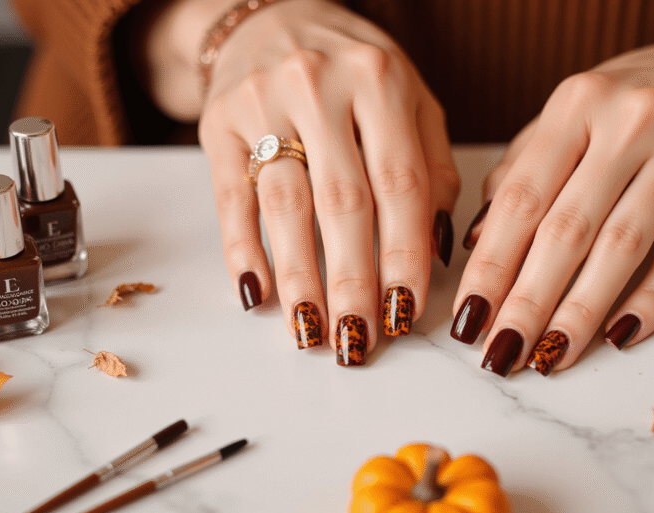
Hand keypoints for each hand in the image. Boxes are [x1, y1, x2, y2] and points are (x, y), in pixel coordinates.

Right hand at [183, 0, 458, 363]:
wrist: (273, 16)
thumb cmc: (353, 70)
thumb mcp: (409, 98)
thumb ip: (431, 167)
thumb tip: (435, 251)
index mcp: (379, 80)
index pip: (399, 183)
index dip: (404, 255)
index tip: (406, 311)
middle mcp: (319, 85)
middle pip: (342, 202)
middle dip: (353, 282)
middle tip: (357, 339)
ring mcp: (262, 102)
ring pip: (285, 206)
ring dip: (300, 278)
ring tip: (312, 331)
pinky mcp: (218, 123)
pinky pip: (230, 197)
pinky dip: (242, 250)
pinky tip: (256, 294)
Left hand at [451, 8, 653, 375]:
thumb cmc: (647, 98)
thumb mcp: (579, 111)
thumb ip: (526, 167)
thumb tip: (479, 238)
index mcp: (578, 104)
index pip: (522, 197)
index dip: (490, 265)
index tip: (467, 317)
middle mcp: (630, 122)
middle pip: (566, 230)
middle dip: (526, 302)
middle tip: (499, 354)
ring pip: (621, 247)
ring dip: (579, 312)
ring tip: (548, 358)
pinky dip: (651, 300)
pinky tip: (619, 336)